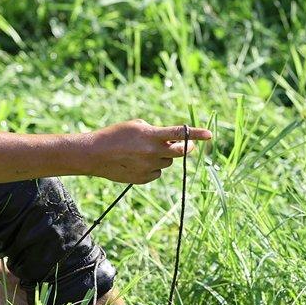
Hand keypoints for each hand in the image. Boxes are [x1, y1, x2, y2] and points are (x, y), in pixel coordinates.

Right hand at [86, 120, 212, 183]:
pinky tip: (136, 163)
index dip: (197, 134)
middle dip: (185, 148)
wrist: (95, 155)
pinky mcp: (143, 179)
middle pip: (180, 152)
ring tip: (144, 152)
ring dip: (162, 156)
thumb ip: (156, 131)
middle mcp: (153, 152)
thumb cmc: (116, 135)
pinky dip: (152, 167)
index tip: (210, 135)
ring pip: (167, 162)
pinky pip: (156, 173)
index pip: (180, 134)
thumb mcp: (137, 125)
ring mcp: (149, 167)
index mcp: (151, 136)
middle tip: (187, 146)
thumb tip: (171, 141)